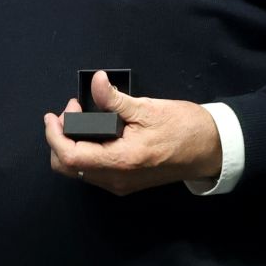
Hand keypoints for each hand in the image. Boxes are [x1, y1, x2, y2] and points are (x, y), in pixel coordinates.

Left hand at [43, 71, 223, 196]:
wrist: (210, 149)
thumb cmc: (184, 128)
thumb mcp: (147, 108)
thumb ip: (114, 99)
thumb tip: (95, 82)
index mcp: (120, 161)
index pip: (70, 156)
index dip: (54, 135)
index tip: (55, 114)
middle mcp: (116, 179)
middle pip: (68, 167)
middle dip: (60, 139)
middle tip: (71, 112)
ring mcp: (121, 184)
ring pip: (79, 170)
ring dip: (72, 144)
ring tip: (82, 117)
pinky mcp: (126, 182)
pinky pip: (94, 171)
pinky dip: (85, 151)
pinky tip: (95, 131)